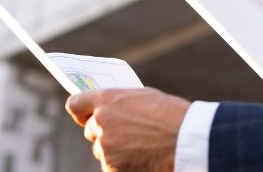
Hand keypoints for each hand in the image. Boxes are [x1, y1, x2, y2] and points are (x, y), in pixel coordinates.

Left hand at [66, 87, 190, 171]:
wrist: (187, 140)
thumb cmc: (172, 115)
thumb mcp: (145, 97)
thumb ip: (122, 103)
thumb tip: (113, 111)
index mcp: (107, 100)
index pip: (75, 104)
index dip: (81, 111)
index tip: (86, 115)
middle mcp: (101, 123)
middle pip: (91, 130)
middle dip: (105, 132)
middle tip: (125, 133)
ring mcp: (106, 148)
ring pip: (103, 150)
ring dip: (115, 150)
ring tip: (140, 147)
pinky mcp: (112, 168)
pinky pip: (112, 166)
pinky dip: (124, 165)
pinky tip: (142, 158)